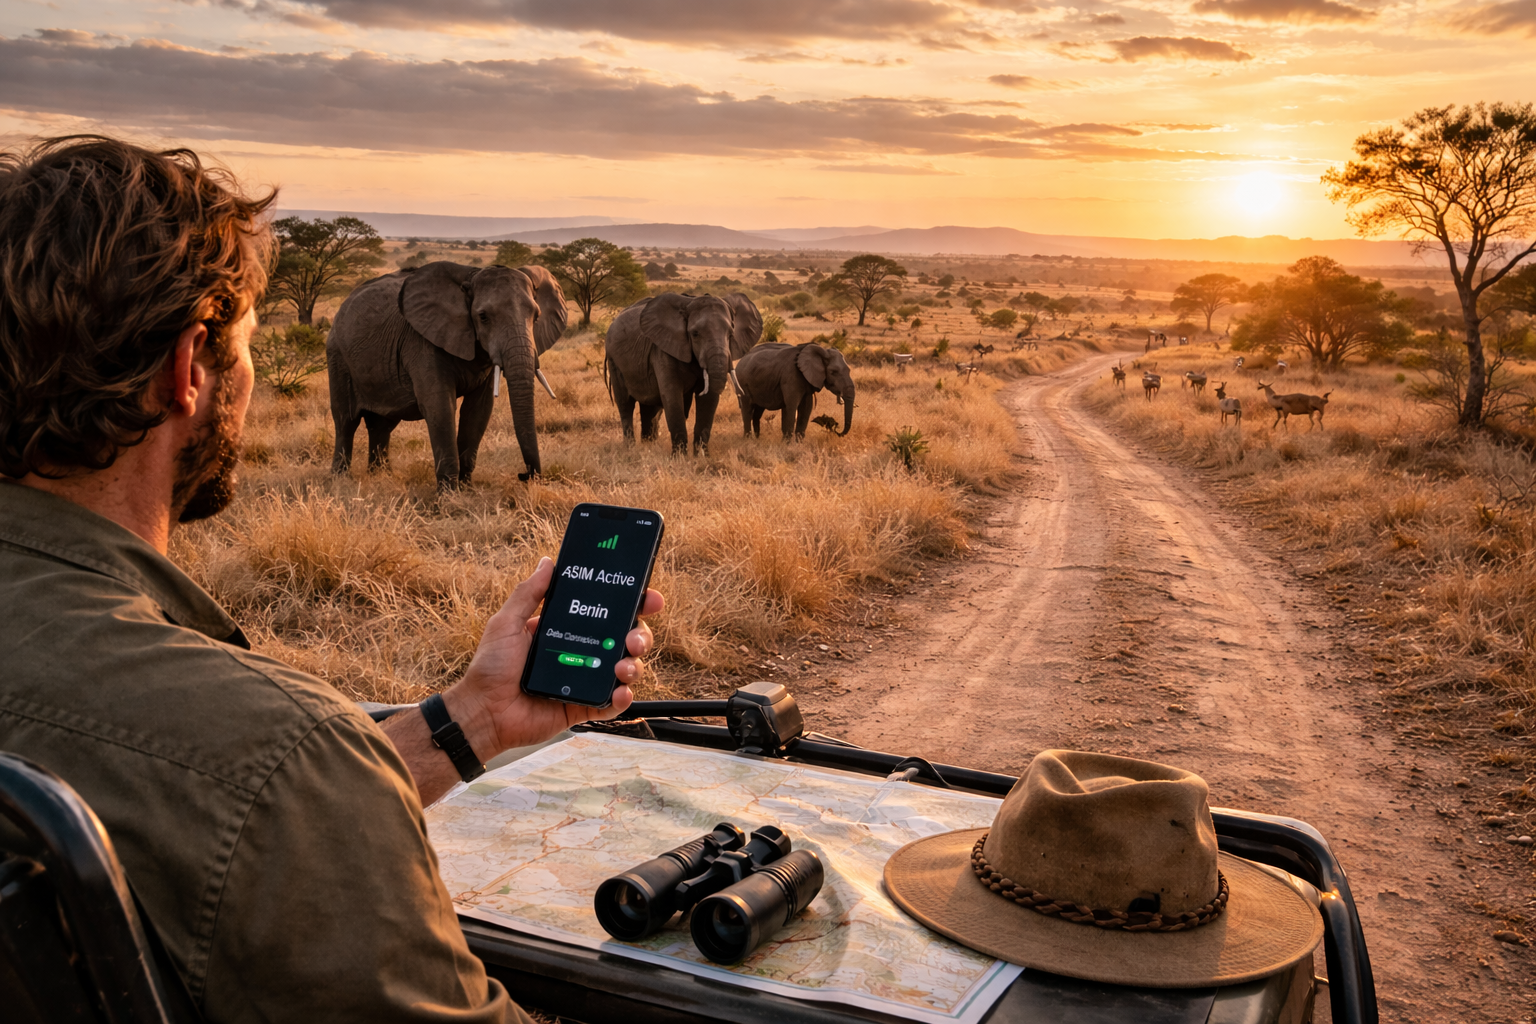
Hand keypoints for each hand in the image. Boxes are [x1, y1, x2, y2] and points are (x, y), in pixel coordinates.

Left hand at [443, 557, 663, 758]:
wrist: (483, 711)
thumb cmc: (490, 668)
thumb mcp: (507, 623)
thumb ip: (529, 593)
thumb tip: (548, 562)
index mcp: (566, 630)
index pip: (605, 613)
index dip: (631, 604)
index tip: (648, 596)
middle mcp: (580, 653)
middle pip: (623, 639)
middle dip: (640, 634)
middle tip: (633, 636)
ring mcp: (585, 680)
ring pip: (625, 668)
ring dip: (634, 664)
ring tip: (622, 666)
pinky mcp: (584, 707)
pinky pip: (613, 702)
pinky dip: (623, 696)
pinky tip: (620, 690)